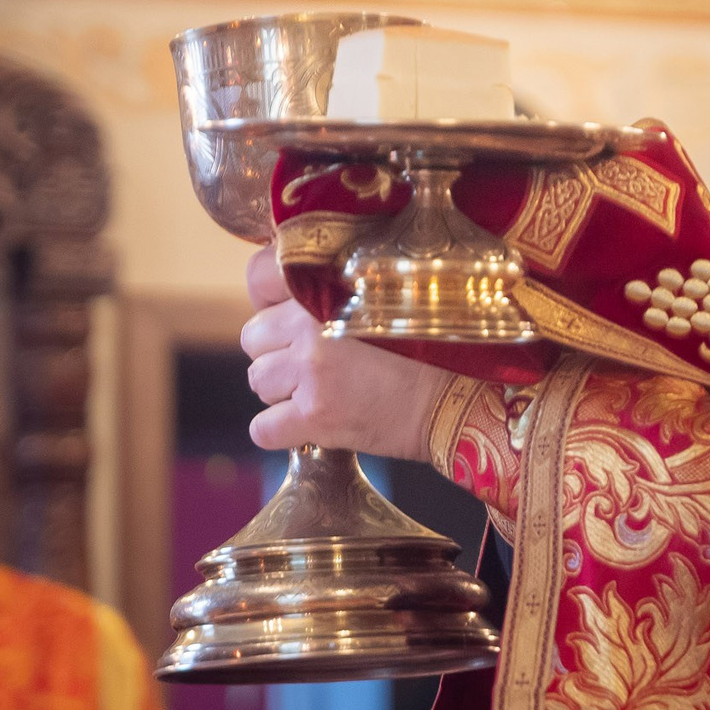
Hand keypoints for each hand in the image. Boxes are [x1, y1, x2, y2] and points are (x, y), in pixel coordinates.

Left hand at [242, 248, 449, 459]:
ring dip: (281, 391)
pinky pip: (262, 428)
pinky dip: (280, 431)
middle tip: (314, 364)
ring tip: (320, 392)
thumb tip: (288, 300)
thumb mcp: (382, 298)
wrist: (456, 399)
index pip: (259, 277)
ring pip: (257, 381)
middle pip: (253, 337)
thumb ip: (334, 290)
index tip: (288, 319)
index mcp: (328, 285)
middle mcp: (311, 324)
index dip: (269, 302)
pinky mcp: (314, 417)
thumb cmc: (429, 350)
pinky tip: (310, 425)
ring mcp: (309, 372)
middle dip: (277, 352)